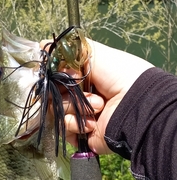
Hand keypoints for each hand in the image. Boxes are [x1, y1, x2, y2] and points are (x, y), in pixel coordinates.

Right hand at [40, 38, 153, 153]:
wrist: (136, 104)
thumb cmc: (120, 75)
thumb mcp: (96, 54)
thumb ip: (69, 49)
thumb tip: (43, 44)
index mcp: (84, 78)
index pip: (57, 77)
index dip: (57, 75)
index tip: (65, 72)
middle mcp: (81, 97)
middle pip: (54, 94)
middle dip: (69, 91)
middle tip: (83, 89)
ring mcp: (81, 117)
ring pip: (58, 111)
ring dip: (77, 107)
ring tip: (99, 107)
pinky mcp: (82, 135)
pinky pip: (64, 129)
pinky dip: (76, 125)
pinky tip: (93, 123)